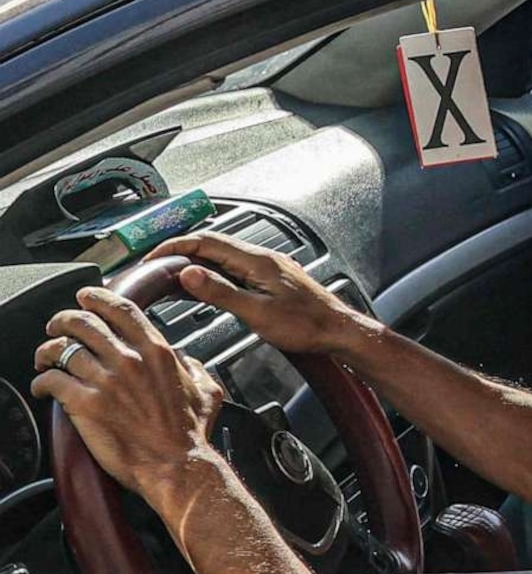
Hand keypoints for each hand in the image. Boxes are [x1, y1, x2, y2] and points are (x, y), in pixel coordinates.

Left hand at [31, 286, 228, 507]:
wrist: (176, 465)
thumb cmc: (190, 433)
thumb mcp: (207, 389)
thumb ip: (194, 367)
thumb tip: (185, 359)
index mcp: (158, 352)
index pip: (121, 310)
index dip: (97, 298)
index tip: (86, 297)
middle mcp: (130, 360)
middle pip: (84, 323)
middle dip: (64, 320)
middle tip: (57, 326)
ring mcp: (106, 381)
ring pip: (62, 349)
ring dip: (48, 351)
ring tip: (44, 358)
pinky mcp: (86, 404)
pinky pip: (52, 381)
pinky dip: (42, 381)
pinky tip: (44, 387)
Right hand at [150, 233, 368, 359]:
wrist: (337, 331)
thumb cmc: (306, 325)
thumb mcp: (256, 312)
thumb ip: (220, 292)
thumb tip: (187, 274)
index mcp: (257, 261)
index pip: (206, 242)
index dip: (175, 247)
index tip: (151, 257)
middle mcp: (261, 259)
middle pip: (212, 246)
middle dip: (180, 252)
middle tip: (154, 266)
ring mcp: (266, 268)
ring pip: (222, 258)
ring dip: (195, 263)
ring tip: (169, 277)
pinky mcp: (269, 280)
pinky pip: (233, 270)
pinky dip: (212, 275)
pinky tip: (201, 288)